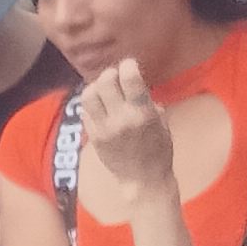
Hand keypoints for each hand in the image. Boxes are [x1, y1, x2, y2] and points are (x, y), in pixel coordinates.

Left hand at [78, 59, 174, 191]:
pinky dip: (91, 105)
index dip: (128, 65)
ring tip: (104, 91)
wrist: (144, 180)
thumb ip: (147, 101)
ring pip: (88, 94)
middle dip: (110, 73)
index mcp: (142, 114)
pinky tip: (100, 108)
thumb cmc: (158, 150)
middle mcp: (121, 119)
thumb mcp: (161, 122)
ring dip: (96, 87)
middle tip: (115, 77)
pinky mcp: (93, 137)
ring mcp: (104, 129)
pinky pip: (85, 111)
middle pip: (105, 81)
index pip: (130, 79)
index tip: (129, 64)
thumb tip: (133, 82)